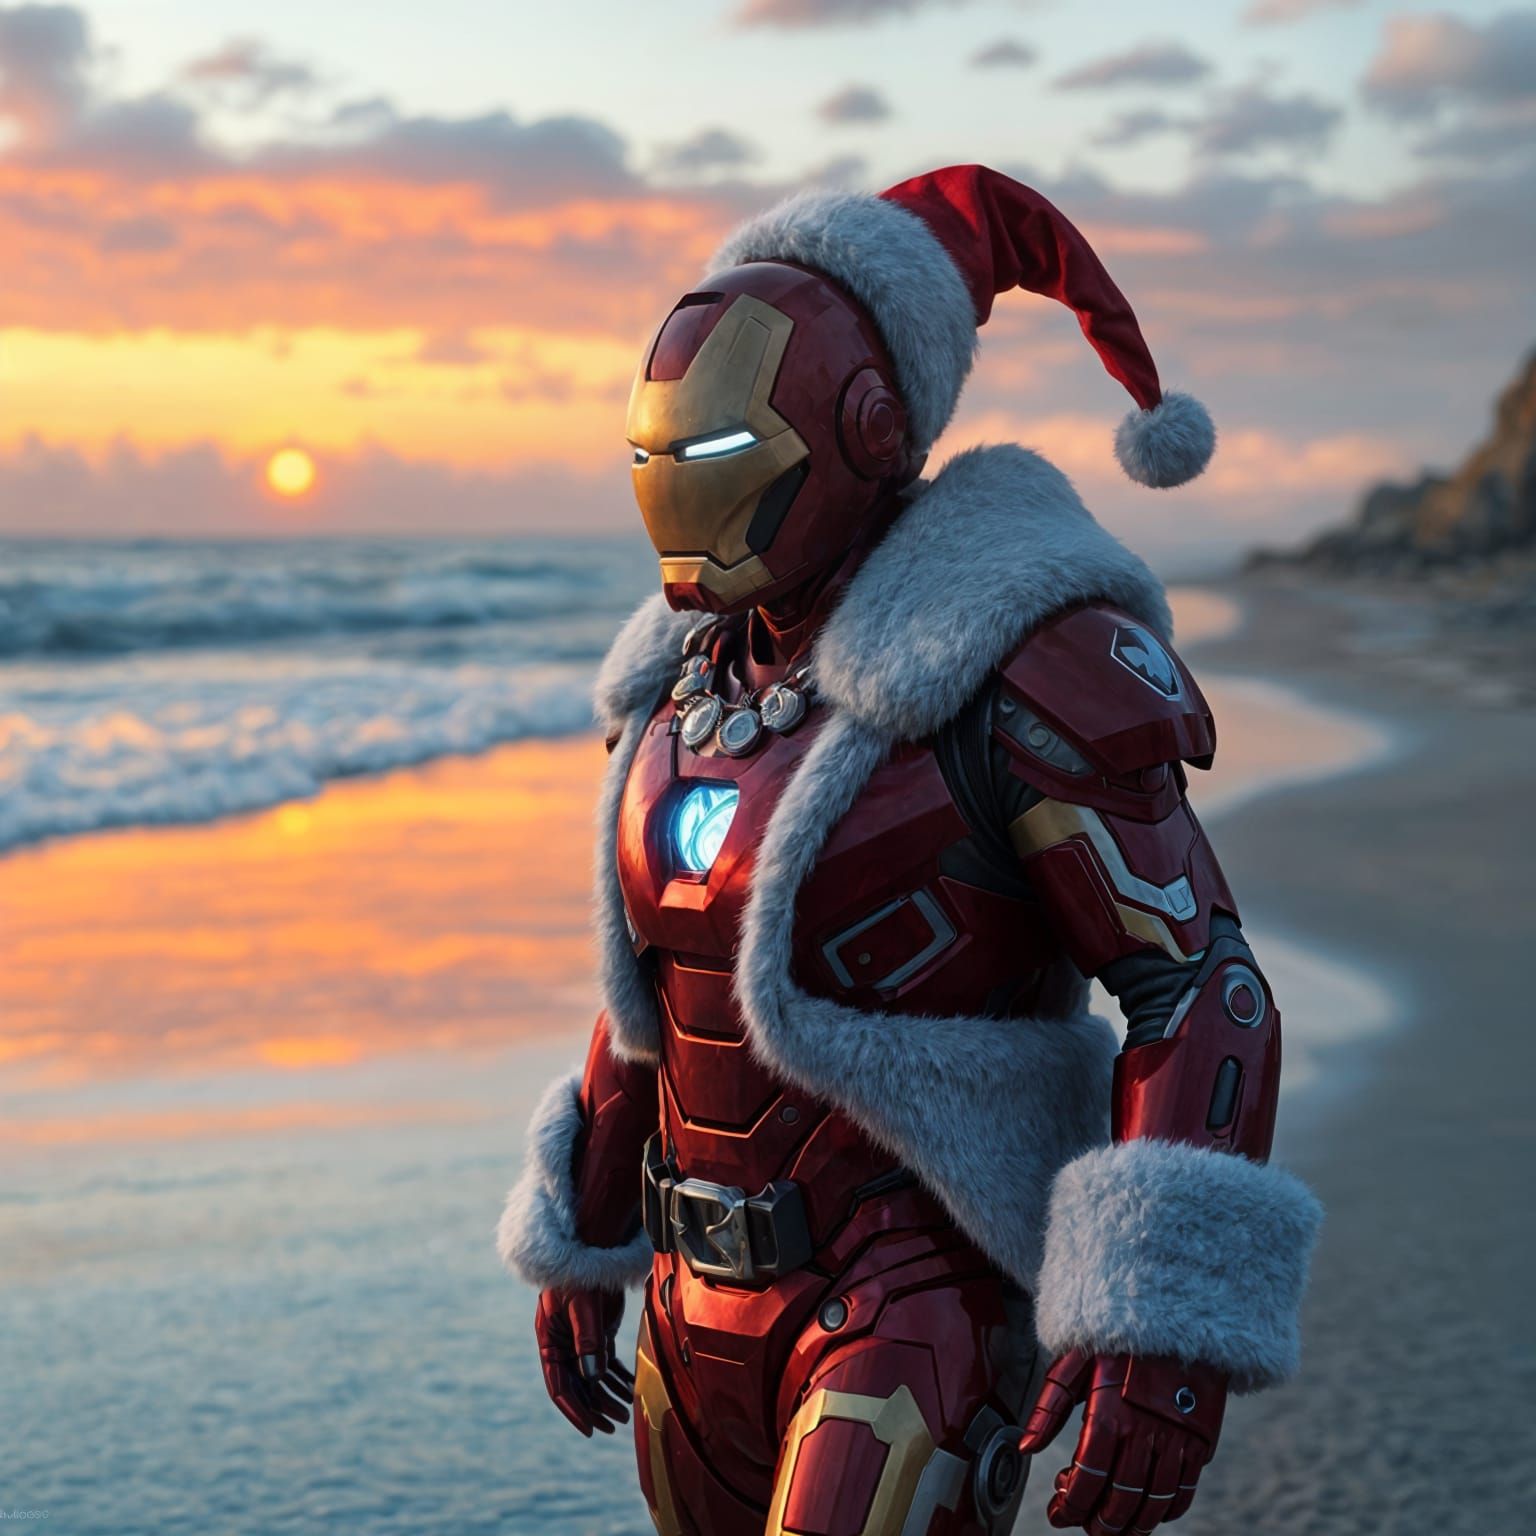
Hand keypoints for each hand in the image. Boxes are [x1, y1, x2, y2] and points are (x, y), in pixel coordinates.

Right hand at [535, 1287, 633, 1436]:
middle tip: (615, 1425)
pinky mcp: (598, 1334)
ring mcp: (580, 1341)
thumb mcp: (582, 1308)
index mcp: (550, 1342)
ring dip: (608, 1395)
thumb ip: (588, 1341)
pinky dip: (616, 1378)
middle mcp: (563, 1346)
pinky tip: (629, 1390)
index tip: (590, 1430)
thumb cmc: (581, 1276)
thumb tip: (593, 1378)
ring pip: (593, 1378)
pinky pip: (606, 1364)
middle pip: (578, 1386)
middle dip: (595, 1408)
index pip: (559, 1385)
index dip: (574, 1410)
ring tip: (626, 1413)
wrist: (595, 1250)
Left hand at [1018, 1349, 1226, 1531]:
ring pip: (1153, 1502)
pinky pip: (1184, 1490)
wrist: (1171, 1314)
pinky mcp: (1200, 1440)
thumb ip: (1049, 1407)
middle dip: (1098, 1523)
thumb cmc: (1114, 1337)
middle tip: (1084, 1525)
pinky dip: (1166, 1511)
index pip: (1088, 1478)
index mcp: (1109, 1412)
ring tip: (1112, 1528)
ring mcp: (1176, 1439)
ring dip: (1131, 1525)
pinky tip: (1148, 1510)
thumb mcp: (1074, 1362)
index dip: (1070, 1504)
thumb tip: (1025, 1447)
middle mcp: (1144, 1431)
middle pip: (1120, 1498)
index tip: (1057, 1513)